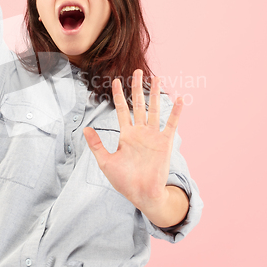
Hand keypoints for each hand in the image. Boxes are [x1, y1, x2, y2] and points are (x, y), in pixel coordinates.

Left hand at [83, 69, 182, 210]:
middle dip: (137, 88)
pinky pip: (171, 124)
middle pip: (138, 104)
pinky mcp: (165, 143)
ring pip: (154, 110)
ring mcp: (153, 136)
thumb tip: (86, 129)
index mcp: (126, 135)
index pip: (121, 110)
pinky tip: (180, 99)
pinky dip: (176, 112)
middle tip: (136, 71)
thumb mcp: (105, 162)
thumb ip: (96, 145)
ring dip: (155, 94)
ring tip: (157, 78)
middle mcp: (140, 132)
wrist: (142, 195)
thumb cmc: (124, 181)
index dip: (118, 95)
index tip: (115, 81)